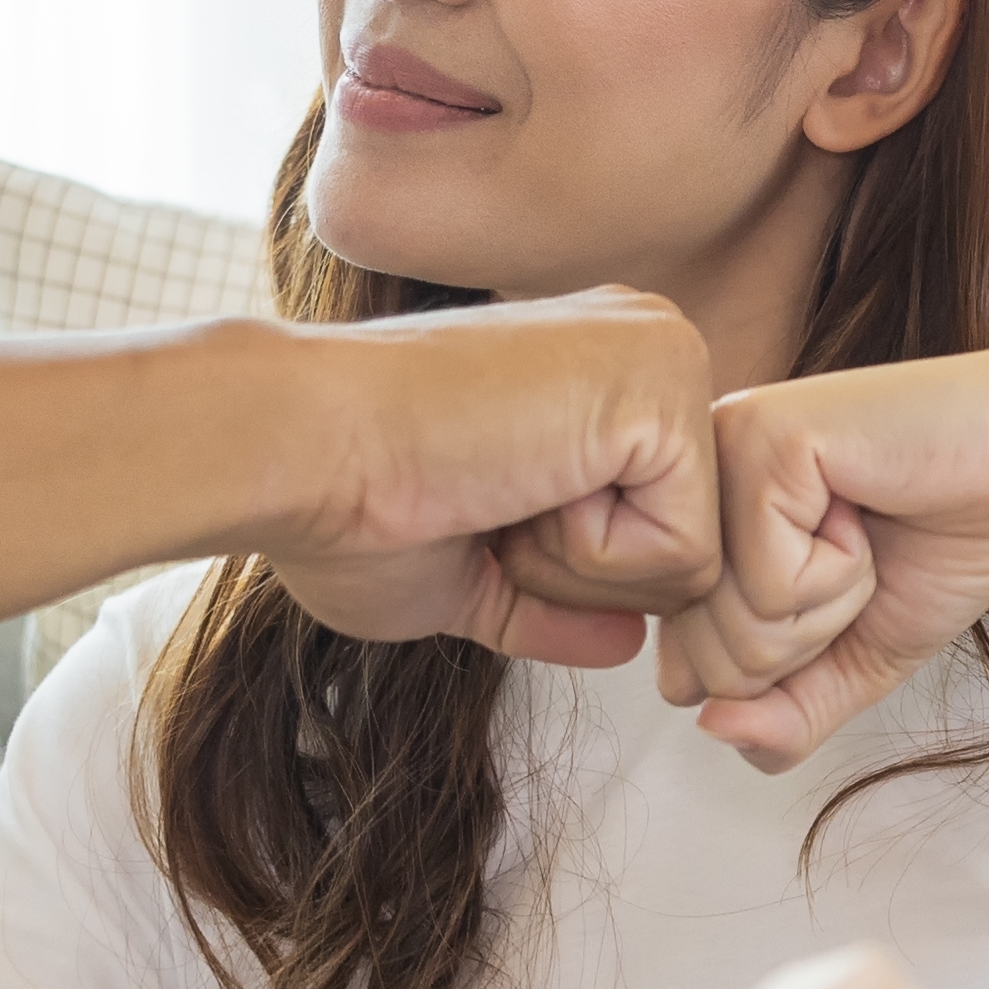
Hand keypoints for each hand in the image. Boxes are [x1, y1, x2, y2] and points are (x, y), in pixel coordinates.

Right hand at [260, 293, 713, 667]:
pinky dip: (587, 557)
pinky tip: (514, 484)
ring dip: (578, 570)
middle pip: (691, 555)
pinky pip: (684, 553)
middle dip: (579, 579)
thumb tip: (625, 639)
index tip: (474, 515)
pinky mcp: (664, 389)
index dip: (563, 576)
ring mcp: (664, 359)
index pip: (656, 536)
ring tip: (494, 489)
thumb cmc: (344, 505)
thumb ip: (554, 603)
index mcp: (601, 377)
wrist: (293, 450)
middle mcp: (644, 348)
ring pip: (695, 562)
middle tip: (484, 505)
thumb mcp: (469, 572)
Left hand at [649, 337, 988, 764]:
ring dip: (831, 604)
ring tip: (862, 533)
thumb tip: (714, 731)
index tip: (841, 591)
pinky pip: (771, 582)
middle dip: (810, 641)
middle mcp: (692, 492)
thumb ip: (786, 717)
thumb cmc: (946, 538)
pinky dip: (841, 571)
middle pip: (705, 660)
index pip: (687, 675)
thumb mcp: (856, 659)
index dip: (788, 669)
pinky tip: (863, 506)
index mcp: (701, 534)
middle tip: (859, 561)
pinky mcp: (759, 440)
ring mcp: (717, 459)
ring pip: (734, 625)